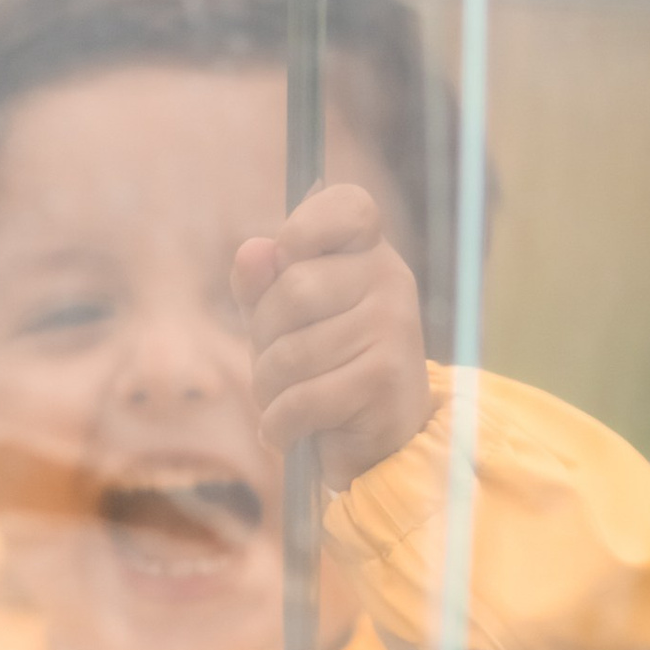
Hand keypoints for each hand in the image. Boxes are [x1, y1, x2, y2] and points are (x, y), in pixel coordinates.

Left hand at [231, 182, 431, 488]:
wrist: (377, 446)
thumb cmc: (322, 369)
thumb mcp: (281, 320)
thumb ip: (261, 284)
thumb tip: (254, 251)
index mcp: (368, 253)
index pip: (348, 203)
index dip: (304, 226)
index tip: (288, 259)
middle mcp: (391, 280)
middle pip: (293, 289)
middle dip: (264, 338)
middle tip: (280, 364)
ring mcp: (395, 328)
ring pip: (291, 353)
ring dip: (269, 389)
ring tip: (286, 400)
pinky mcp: (386, 380)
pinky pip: (301, 398)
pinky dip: (279, 424)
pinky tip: (288, 429)